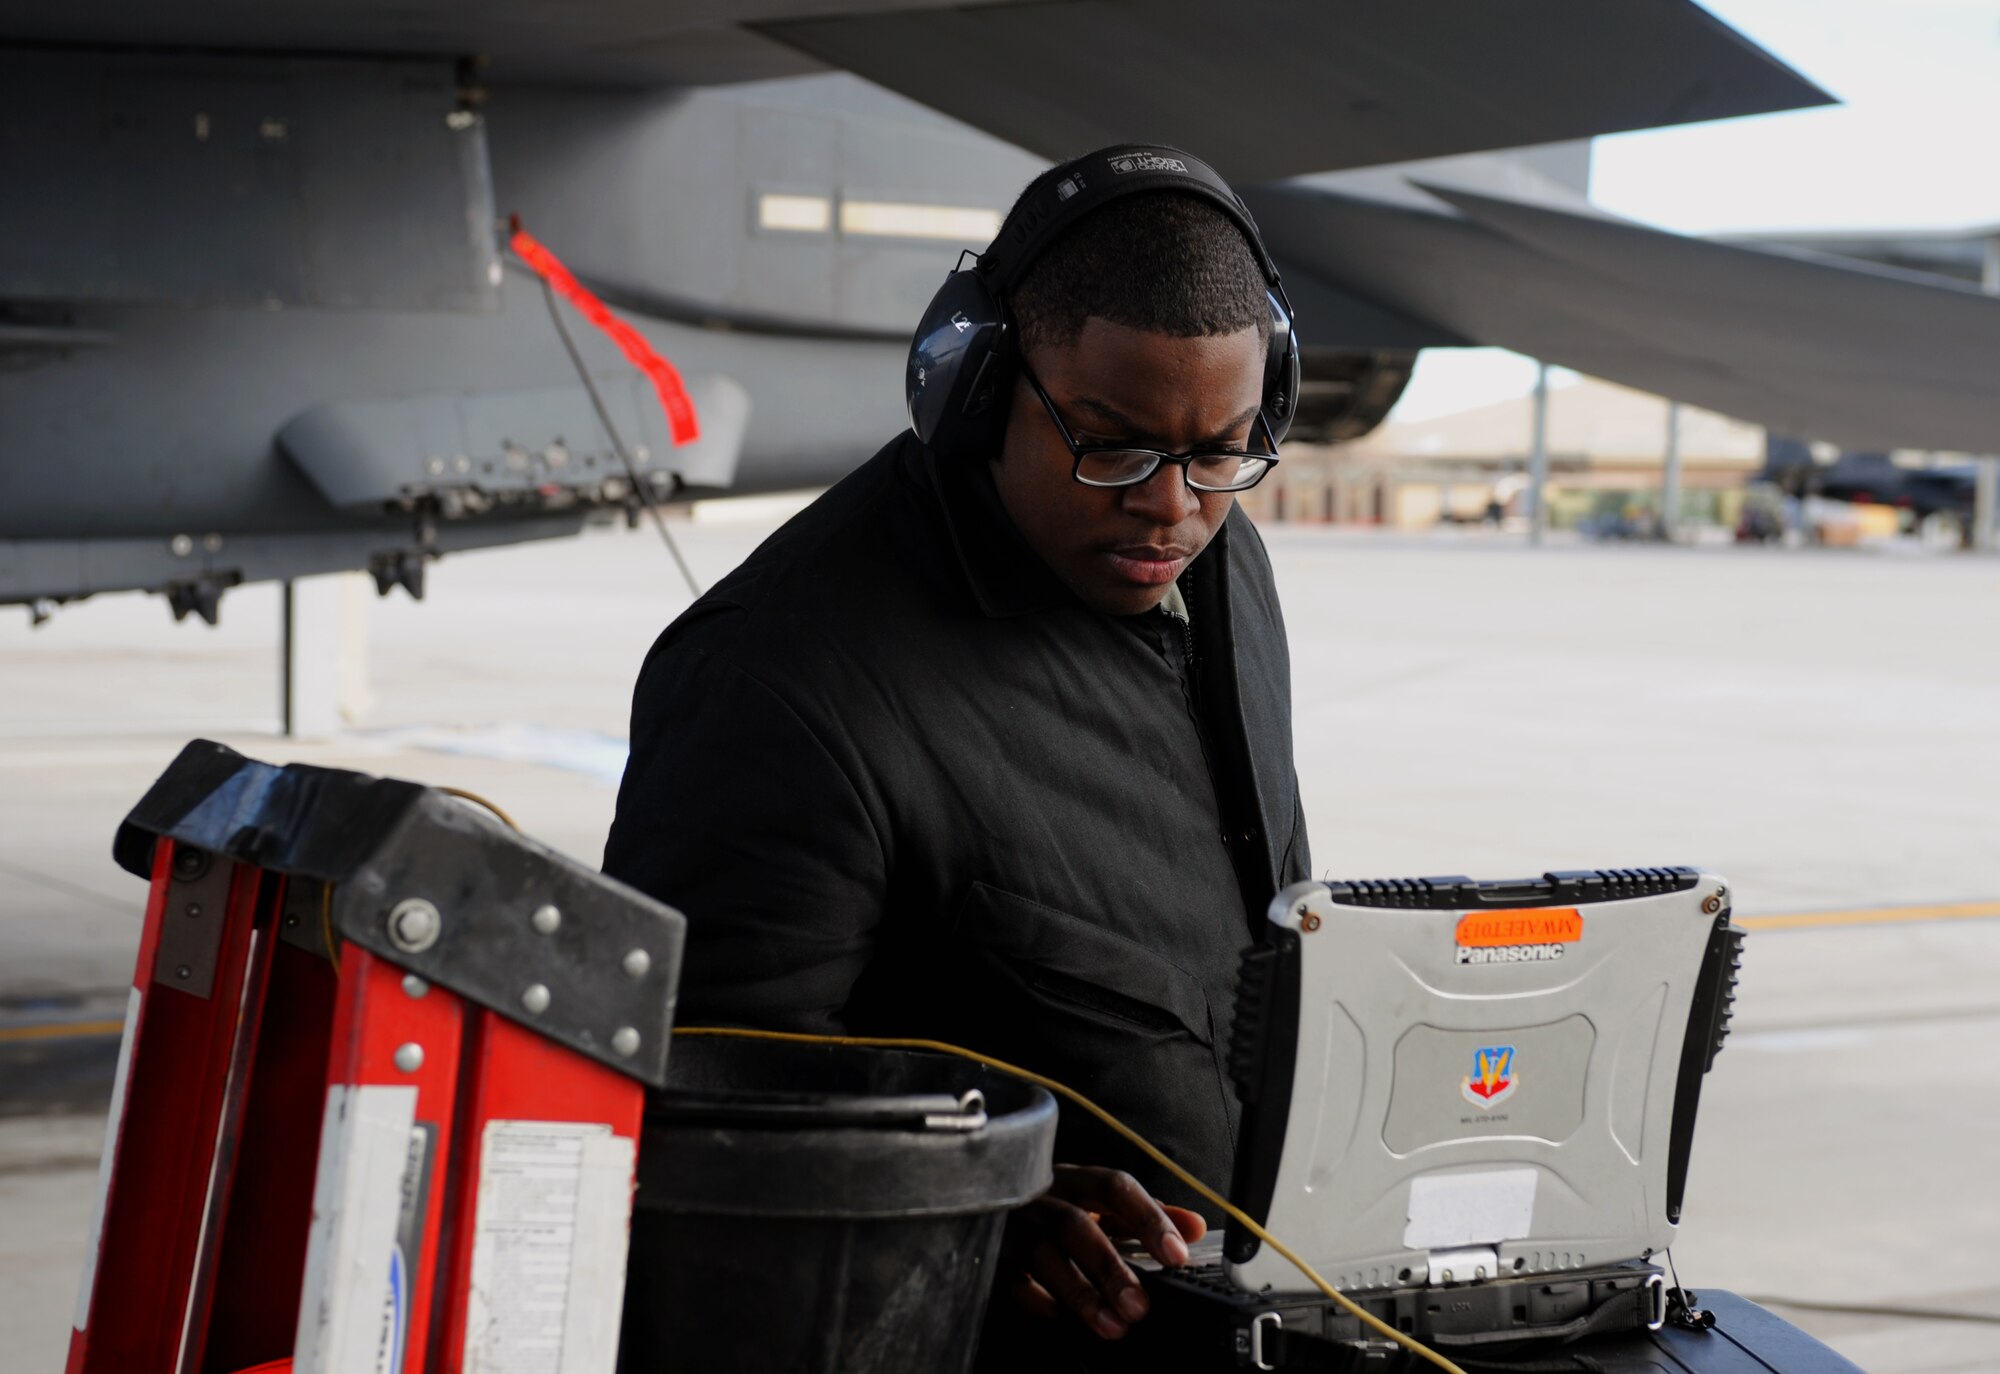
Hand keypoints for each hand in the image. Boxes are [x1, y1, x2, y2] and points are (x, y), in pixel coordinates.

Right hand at [1000, 1164, 1208, 1339]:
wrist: (986, 1201)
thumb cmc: (1057, 1209)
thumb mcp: (1100, 1207)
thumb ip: (1145, 1216)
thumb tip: (1194, 1227)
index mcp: (1074, 1179)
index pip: (1114, 1187)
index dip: (1148, 1218)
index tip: (1176, 1254)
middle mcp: (1041, 1195)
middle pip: (1075, 1224)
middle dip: (1110, 1267)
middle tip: (1140, 1307)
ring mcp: (1012, 1222)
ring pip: (1042, 1252)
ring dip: (1080, 1292)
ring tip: (1112, 1326)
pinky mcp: (990, 1251)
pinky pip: (1010, 1276)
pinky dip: (1037, 1297)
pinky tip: (1060, 1316)